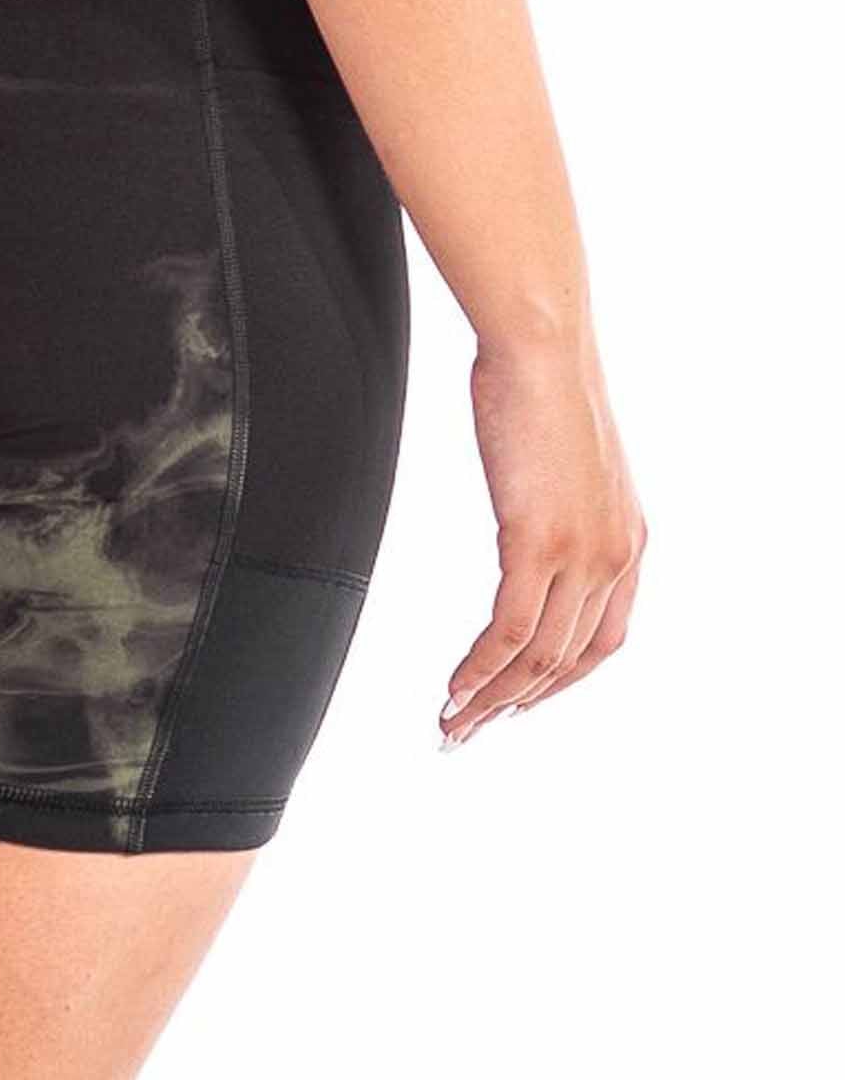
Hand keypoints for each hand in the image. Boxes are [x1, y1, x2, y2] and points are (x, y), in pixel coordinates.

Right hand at [439, 338, 645, 746]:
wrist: (543, 349)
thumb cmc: (542, 389)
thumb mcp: (566, 466)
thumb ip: (559, 513)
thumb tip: (527, 532)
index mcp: (629, 541)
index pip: (601, 642)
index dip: (556, 685)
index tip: (514, 704)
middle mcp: (616, 557)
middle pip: (567, 662)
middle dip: (513, 705)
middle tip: (468, 730)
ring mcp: (581, 553)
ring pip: (537, 656)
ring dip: (490, 699)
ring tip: (451, 721)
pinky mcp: (538, 543)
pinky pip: (509, 630)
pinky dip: (479, 669)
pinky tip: (452, 688)